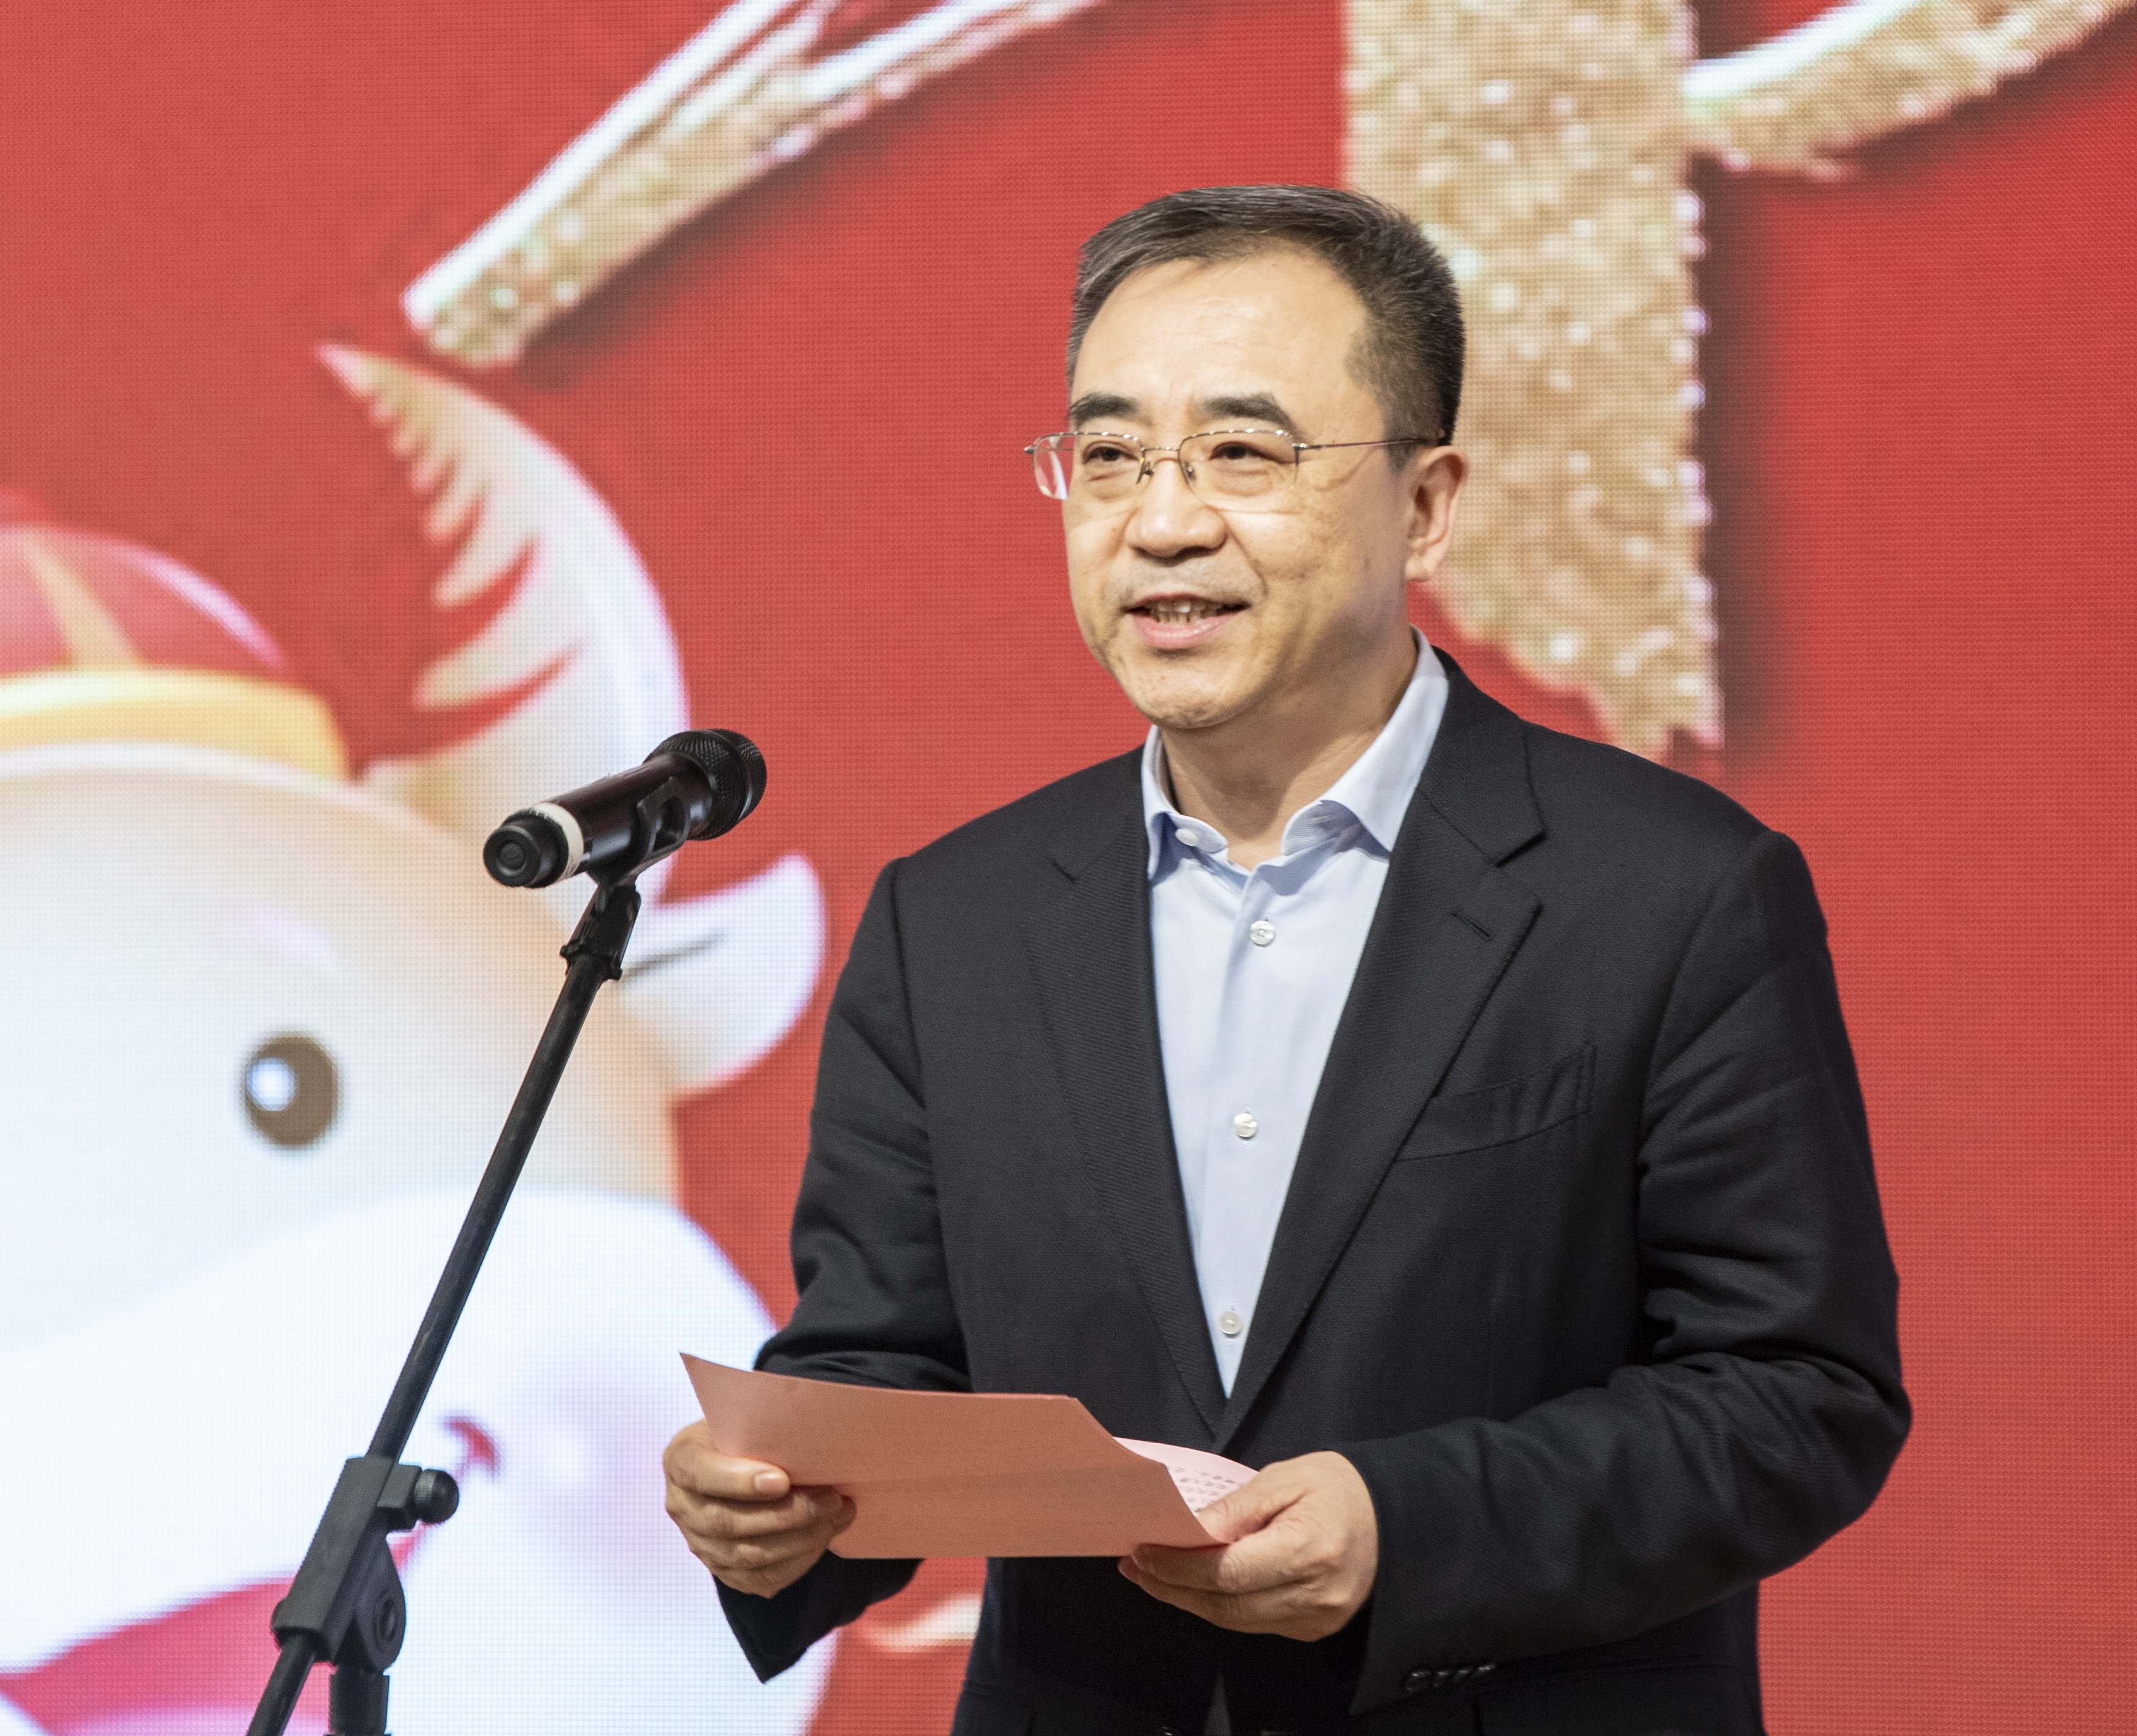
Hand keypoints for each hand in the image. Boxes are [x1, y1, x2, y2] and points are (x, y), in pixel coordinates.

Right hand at [662, 1419, 854, 1596]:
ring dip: (800, 1539)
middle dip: (786, 1514)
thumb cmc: (747, 1433)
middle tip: (830, 1498)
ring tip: (836, 1514)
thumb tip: (812, 1432)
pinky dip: (799, 1561)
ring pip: (747, 1556)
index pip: (700, 1474)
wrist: (740, 1462)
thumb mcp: (744, 1418)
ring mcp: (701, 1544)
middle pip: (727, 1522)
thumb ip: (764, 1425)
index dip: (739, 1481)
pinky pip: (761, 1579)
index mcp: (681, 1461)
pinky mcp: (725, 1570)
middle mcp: (683, 1507)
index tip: (782, 1480)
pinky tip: (825, 1536)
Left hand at [1118, 1450, 1377, 1640]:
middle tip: (1135, 1563)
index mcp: (1310, 1549)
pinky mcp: (1313, 1628)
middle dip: (1173, 1586)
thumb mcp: (1286, 1478)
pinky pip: (1253, 1623)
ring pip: (1235, 1621)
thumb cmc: (1341, 1488)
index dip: (1179, 1566)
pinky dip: (1218, 1605)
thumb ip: (1235, 1508)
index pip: (1228, 1572)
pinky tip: (1194, 1584)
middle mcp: (1316, 1594)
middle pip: (1226, 1605)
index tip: (1144, 1549)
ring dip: (1188, 1599)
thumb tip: (1186, 1531)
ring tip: (1153, 1573)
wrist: (1393, 1518)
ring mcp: (1316, 1618)